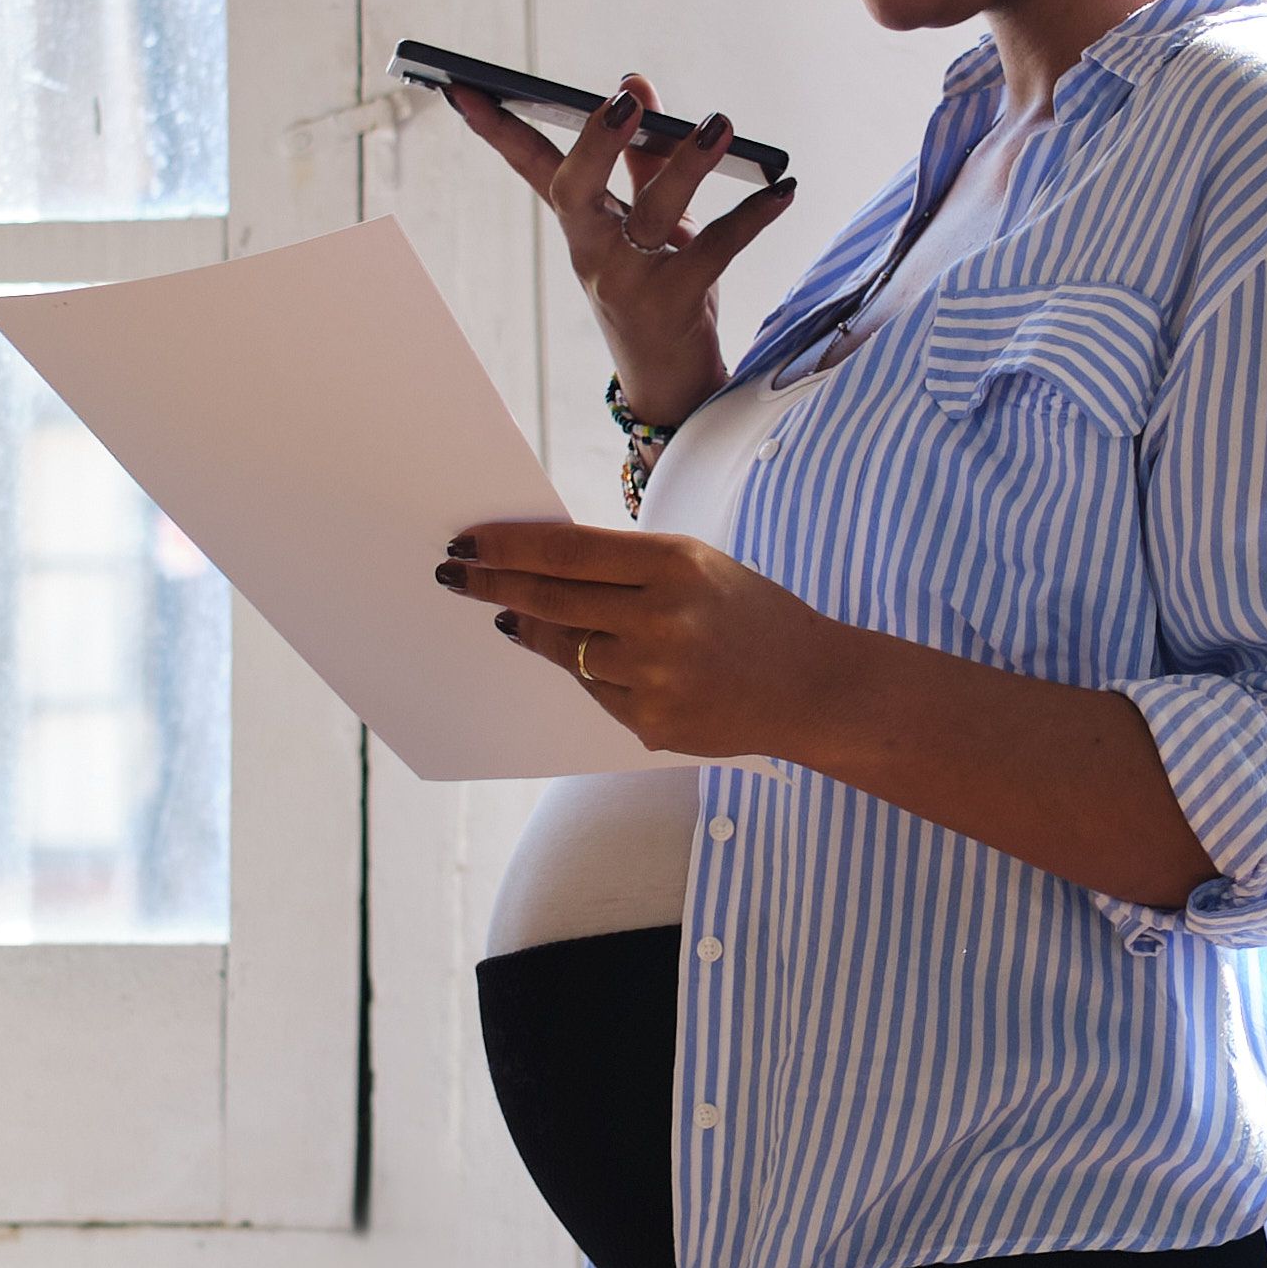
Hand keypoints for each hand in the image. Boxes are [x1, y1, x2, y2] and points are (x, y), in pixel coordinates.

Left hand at [441, 519, 846, 763]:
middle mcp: (661, 620)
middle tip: (455, 576)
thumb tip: (536, 564)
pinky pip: (592, 690)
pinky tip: (570, 653)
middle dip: (493, 585)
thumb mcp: (695, 566)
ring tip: (507, 614)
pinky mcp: (650, 725)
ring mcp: (654, 678)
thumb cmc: (747, 615)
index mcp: (674, 565)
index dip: (507, 547)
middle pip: (550, 599)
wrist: (811, 688)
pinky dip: (579, 669)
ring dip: (527, 629)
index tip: (467, 542)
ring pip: (563, 649)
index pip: (566, 551)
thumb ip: (623, 565)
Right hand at [442, 69, 802, 431]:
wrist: (674, 384)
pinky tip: (784, 190)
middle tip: (622, 100)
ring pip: (651, 214)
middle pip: (574, 190)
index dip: (496, 127)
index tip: (462, 87)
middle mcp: (593, 252)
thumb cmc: (659, 288)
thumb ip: (644, 153)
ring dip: (687, 164)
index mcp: (580, 225)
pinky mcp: (674, 304)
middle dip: (596, 142)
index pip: (531, 166)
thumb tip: (635, 79)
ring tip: (721, 123)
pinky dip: (753, 217)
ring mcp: (628, 281)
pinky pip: (715, 250)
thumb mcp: (648, 221)